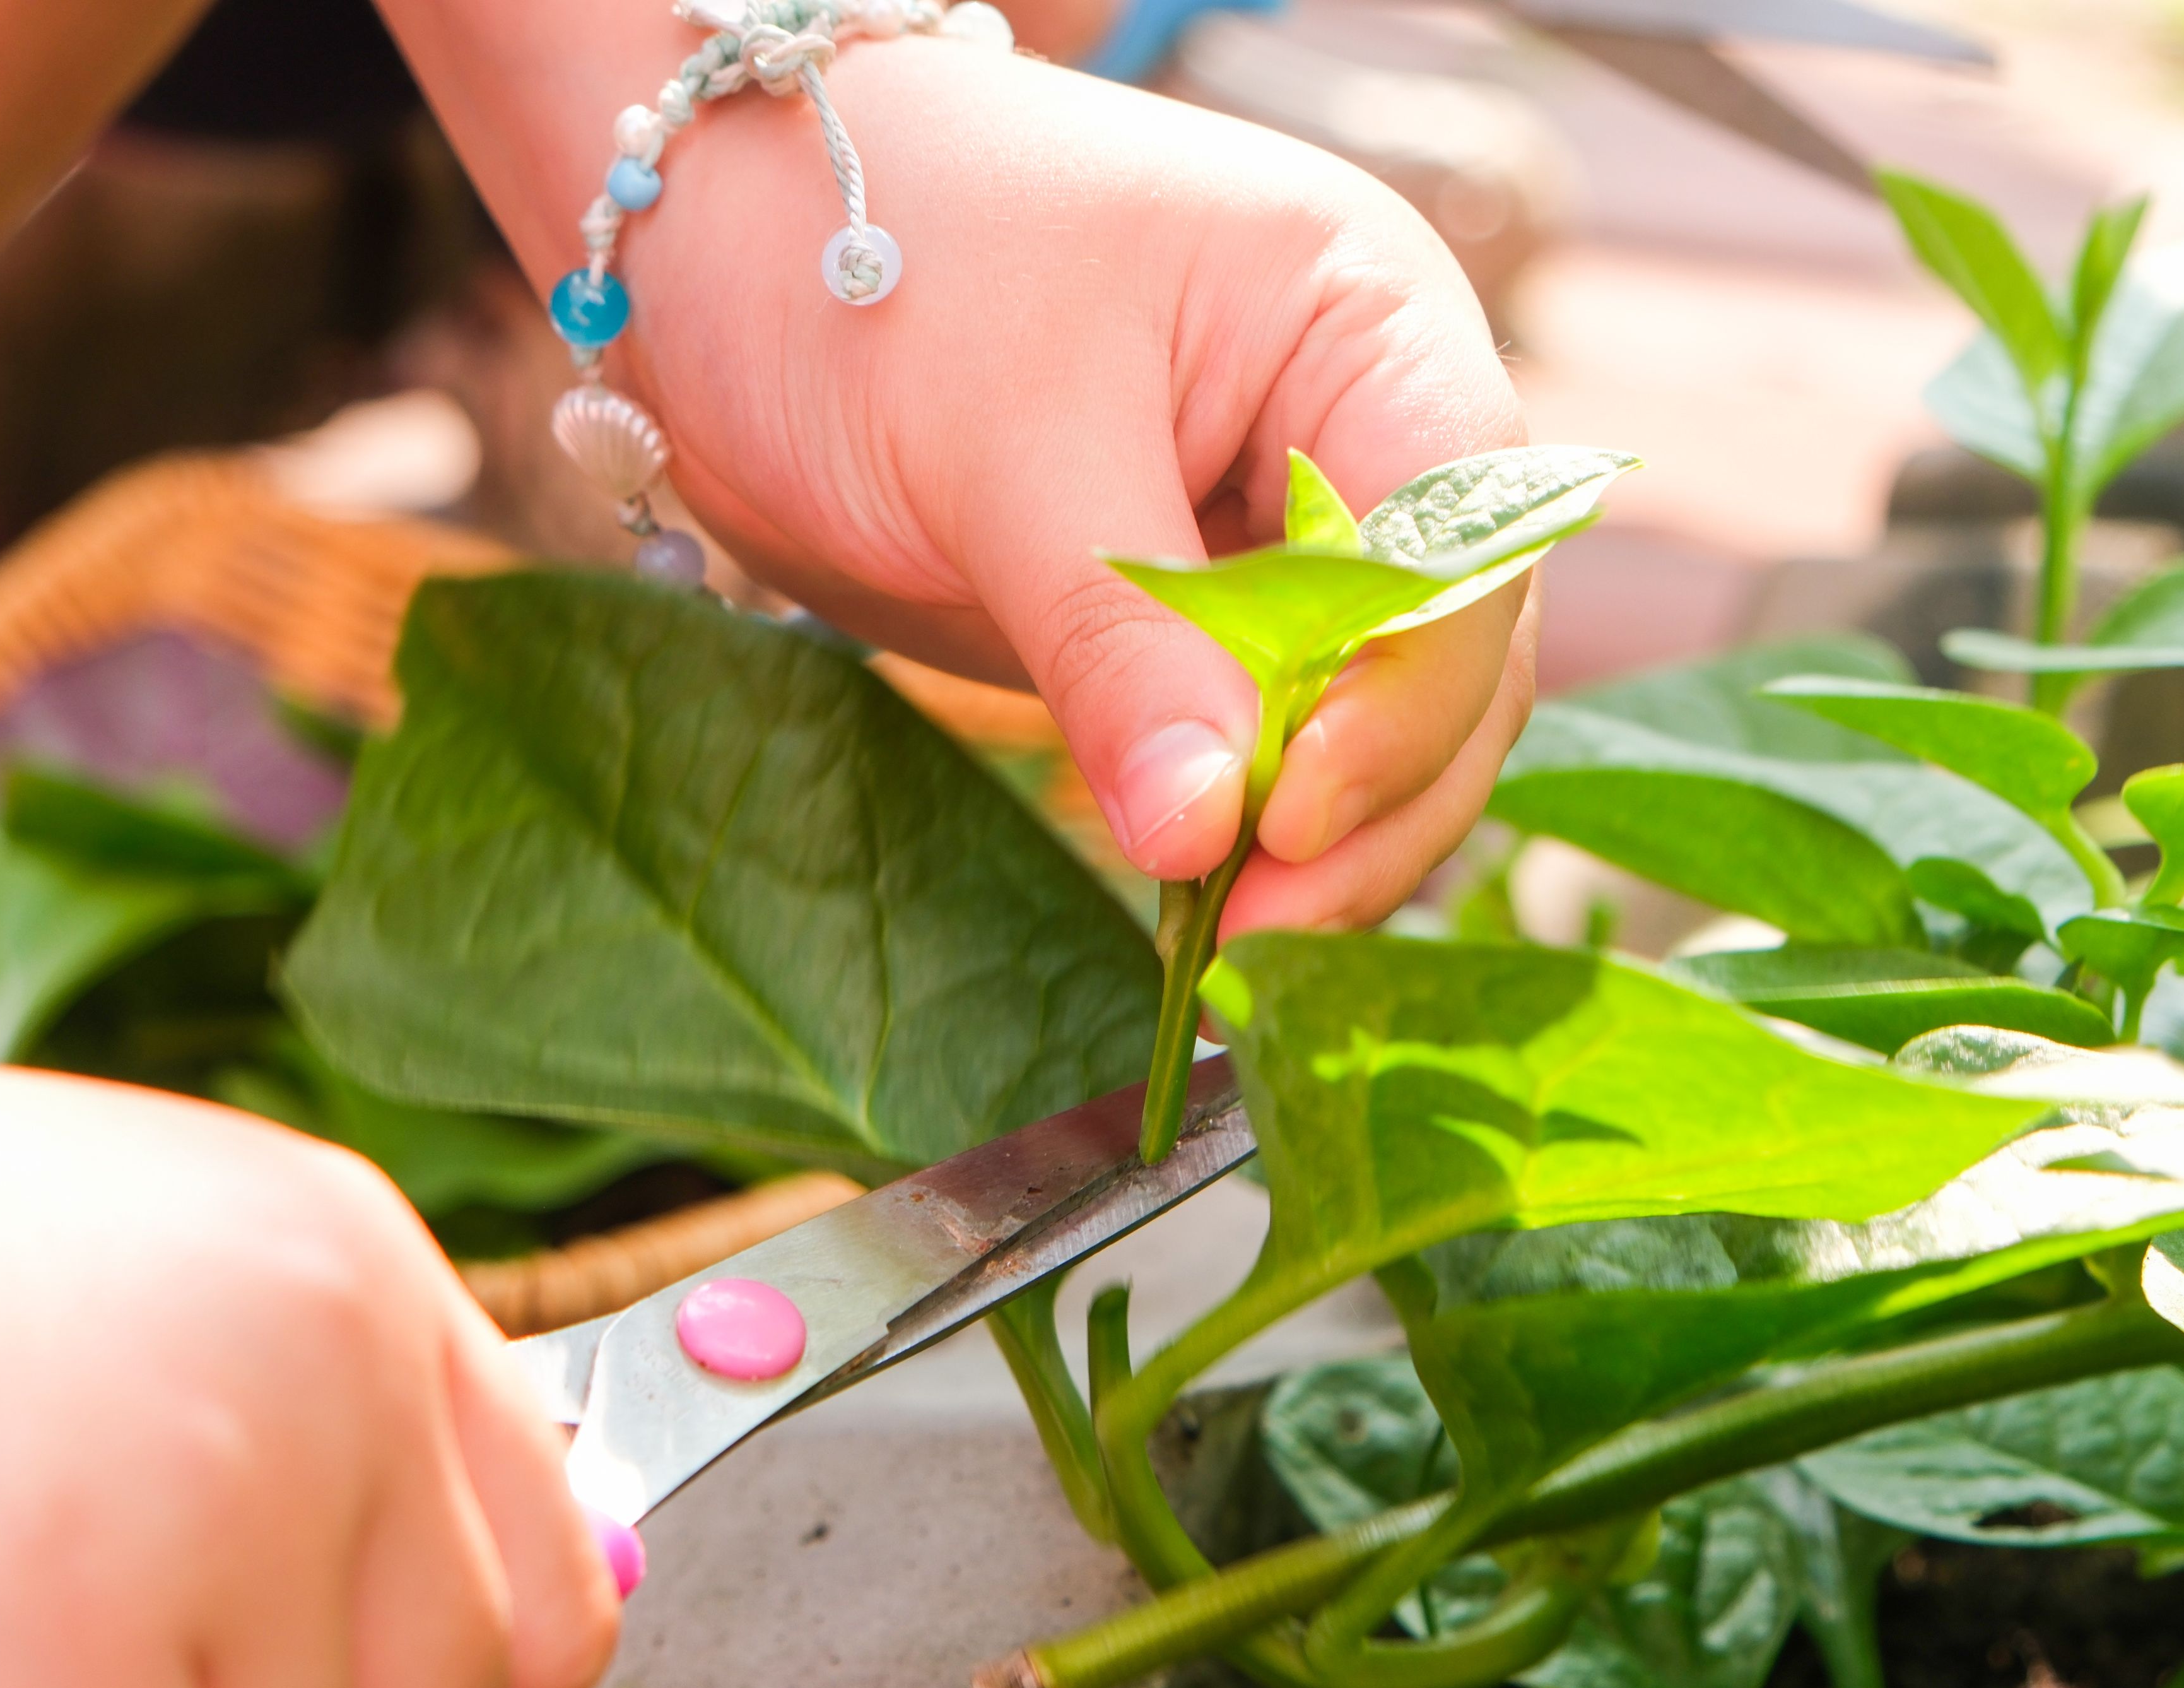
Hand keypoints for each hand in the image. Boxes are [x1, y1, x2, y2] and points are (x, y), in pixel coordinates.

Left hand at [384, 13, 1536, 933]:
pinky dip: (1240, 831)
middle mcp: (1361, 434)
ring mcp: (1288, 539)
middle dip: (1373, 802)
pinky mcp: (1205, 629)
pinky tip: (1192, 901)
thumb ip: (1117, 639)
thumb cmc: (872, 255)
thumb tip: (1200, 832)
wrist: (721, 249)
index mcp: (1365, 323)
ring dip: (1321, 846)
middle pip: (1454, 659)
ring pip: (1381, 731)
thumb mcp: (1001, 441)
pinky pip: (1267, 751)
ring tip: (1225, 942)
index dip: (1404, 692)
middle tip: (1259, 926)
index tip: (1287, 810)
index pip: (1462, 540)